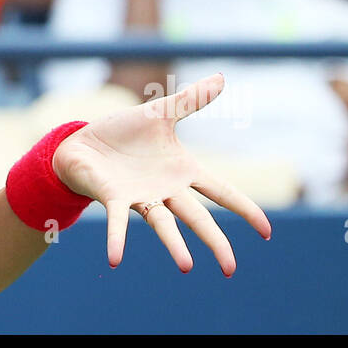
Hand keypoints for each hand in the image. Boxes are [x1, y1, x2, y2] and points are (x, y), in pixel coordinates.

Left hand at [51, 73, 271, 272]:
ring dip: (174, 246)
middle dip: (215, 242)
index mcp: (181, 170)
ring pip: (162, 224)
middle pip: (196, 217)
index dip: (243, 209)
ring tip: (186, 267)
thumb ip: (190, 100)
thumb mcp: (159, 112)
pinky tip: (115, 259)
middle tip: (230, 269)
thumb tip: (221, 77)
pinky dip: (117, 240)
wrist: (82, 142)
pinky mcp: (112, 198)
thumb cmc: (123, 133)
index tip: (266, 231)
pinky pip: (117, 222)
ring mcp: (139, 196)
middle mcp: (164, 189)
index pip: (221, 191)